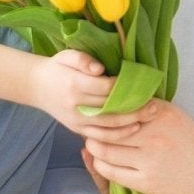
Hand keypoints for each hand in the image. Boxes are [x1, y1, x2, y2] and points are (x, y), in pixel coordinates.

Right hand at [31, 50, 146, 133]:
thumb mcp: (66, 56)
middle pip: (111, 108)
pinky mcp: (77, 129)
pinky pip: (101, 137)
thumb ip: (83, 59)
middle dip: (136, 107)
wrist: (37, 86)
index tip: (140, 83)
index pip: (106, 88)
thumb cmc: (57, 68)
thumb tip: (100, 70)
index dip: (125, 87)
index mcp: (74, 84)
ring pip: (109, 126)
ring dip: (132, 122)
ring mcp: (77, 120)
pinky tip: (134, 128)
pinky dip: (119, 135)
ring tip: (150, 116)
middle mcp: (76, 105)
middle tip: (156, 104)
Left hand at [84, 99, 193, 193]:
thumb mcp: (174, 115)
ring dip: (95, 147)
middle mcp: (153, 135)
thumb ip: (147, 108)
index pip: (118, 107)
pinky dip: (102, 165)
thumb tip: (115, 101)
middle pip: (107, 129)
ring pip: (106, 151)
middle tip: (87, 128)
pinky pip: (113, 173)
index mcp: (159, 113)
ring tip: (93, 144)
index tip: (94, 110)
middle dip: (93, 129)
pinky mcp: (148, 183)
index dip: (102, 109)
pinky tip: (101, 161)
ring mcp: (150, 160)